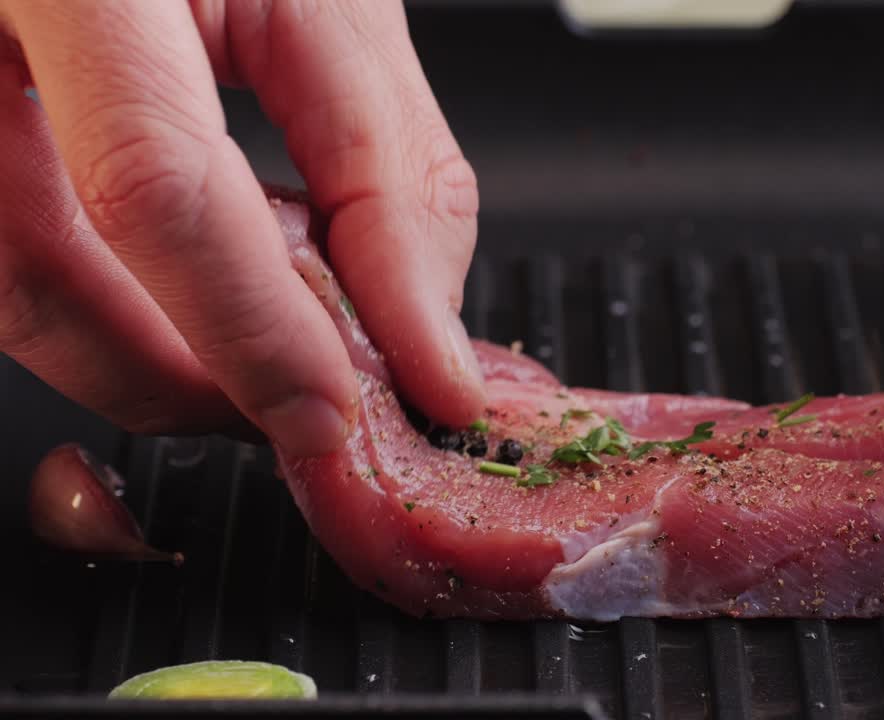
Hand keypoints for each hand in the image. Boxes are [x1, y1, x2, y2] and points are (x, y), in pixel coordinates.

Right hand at [0, 1, 484, 454]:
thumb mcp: (323, 2)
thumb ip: (386, 166)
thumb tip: (419, 331)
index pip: (153, 183)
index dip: (255, 329)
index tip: (336, 410)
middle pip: (42, 275)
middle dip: (196, 380)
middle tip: (305, 405)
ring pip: (10, 293)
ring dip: (152, 363)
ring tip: (263, 357)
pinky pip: (7, 262)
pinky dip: (116, 309)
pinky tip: (196, 294)